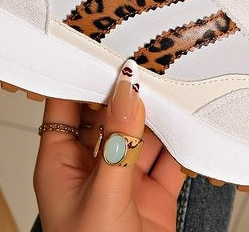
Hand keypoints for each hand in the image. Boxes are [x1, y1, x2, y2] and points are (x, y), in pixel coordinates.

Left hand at [34, 60, 184, 231]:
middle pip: (106, 115)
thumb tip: (127, 94)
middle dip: (125, 92)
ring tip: (172, 85)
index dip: (82, 78)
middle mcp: (91, 169)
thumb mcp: (102, 196)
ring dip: (157, 114)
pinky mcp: (153, 195)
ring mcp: (123, 181)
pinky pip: (169, 157)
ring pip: (140, 134)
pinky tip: (188, 123)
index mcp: (60, 166)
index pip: (66, 107)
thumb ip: (118, 143)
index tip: (103, 51)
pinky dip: (181, 141)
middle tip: (143, 63)